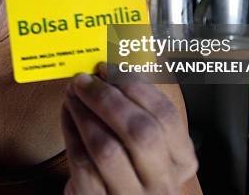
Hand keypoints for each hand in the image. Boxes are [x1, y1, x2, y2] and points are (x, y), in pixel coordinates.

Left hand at [61, 64, 197, 194]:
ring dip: (84, 113)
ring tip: (72, 94)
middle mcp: (161, 182)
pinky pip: (81, 163)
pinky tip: (67, 115)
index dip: (136, 86)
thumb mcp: (147, 143)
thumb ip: (138, 108)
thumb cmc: (129, 166)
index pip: (166, 116)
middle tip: (84, 80)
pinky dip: (70, 132)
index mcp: (181, 160)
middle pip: (140, 132)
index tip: (110, 67)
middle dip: (108, 98)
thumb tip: (113, 66)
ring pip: (107, 148)